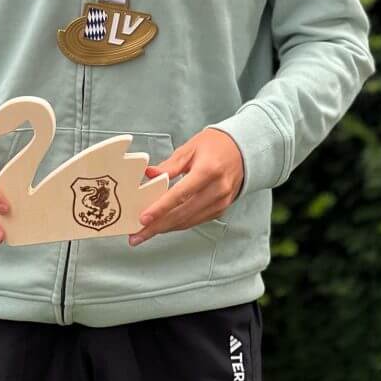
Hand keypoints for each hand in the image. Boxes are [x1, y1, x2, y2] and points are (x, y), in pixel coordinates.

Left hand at [129, 128, 244, 246]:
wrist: (243, 150)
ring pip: (188, 221)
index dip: (160, 208)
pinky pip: (195, 220)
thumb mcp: (190, 148)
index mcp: (208, 171)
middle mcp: (217, 190)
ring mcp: (220, 202)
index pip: (180, 194)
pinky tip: (163, 225)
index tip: (143, 218)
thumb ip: (169, 165)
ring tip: (145, 233)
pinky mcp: (220, 209)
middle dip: (157, 226)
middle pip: (182, 214)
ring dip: (165, 228)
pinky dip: (178, 224)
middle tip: (136, 234)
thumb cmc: (216, 145)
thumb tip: (149, 174)